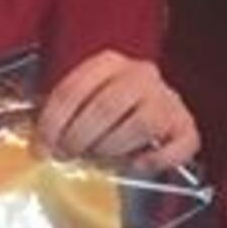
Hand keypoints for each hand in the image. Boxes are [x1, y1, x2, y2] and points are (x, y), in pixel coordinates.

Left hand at [37, 49, 199, 171]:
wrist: (149, 107)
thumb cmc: (106, 109)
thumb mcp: (81, 102)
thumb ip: (63, 115)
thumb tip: (40, 145)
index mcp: (108, 63)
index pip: (73, 89)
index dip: (53, 123)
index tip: (42, 148)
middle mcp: (141, 74)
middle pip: (106, 106)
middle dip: (79, 138)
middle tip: (67, 155)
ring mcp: (168, 97)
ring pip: (142, 123)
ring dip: (113, 147)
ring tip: (98, 158)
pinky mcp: (186, 125)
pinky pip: (177, 145)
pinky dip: (156, 160)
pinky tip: (137, 164)